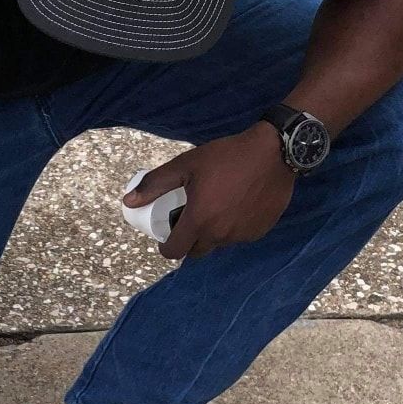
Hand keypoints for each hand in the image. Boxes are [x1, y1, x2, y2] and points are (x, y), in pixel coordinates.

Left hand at [125, 124, 293, 261]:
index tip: (168, 236)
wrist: (274, 151)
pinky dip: (235, 227)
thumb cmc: (227, 156)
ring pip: (219, 244)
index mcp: (199, 221)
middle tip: (192, 219)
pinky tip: (238, 206)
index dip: (167, 247)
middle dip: (190, 241)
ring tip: (217, 206)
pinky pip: (240, 236)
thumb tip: (129, 202)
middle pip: (196, 252)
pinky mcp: (259, 231)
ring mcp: (241, 235)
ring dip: (213, 233)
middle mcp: (220, 234)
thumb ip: (156, 184)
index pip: (174, 252)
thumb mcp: (186, 165)